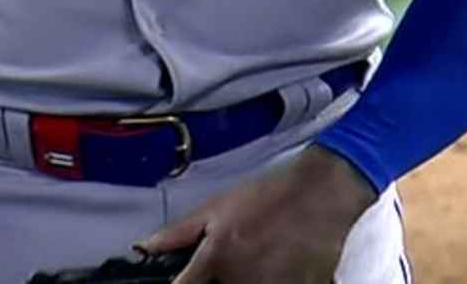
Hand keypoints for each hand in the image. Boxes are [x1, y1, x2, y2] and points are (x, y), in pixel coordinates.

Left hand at [135, 146, 377, 283]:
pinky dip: (276, 281)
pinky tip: (280, 266)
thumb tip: (142, 248)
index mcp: (215, 260)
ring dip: (251, 280)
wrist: (323, 191)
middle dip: (222, 280)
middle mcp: (240, 280)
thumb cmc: (270, 195)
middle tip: (239, 259)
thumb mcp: (218, 207)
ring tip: (263, 261)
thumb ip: (177, 233)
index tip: (192, 279)